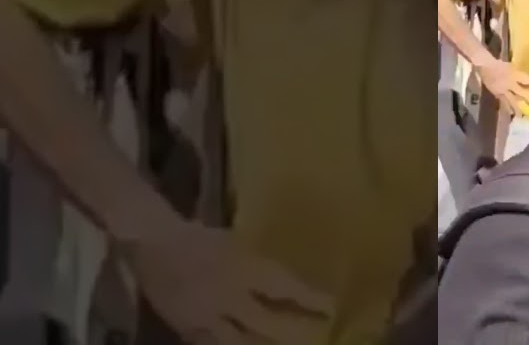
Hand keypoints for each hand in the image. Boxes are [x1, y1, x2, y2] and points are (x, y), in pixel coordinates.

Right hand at [119, 218, 331, 343]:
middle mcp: (229, 296)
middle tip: (318, 333)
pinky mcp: (188, 329)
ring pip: (242, 341)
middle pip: (268, 322)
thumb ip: (260, 267)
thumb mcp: (238, 244)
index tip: (331, 308)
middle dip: (295, 329)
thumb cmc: (201, 237)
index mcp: (244, 268)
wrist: (154, 245)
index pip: (286, 288)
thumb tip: (288, 283)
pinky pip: (213, 344)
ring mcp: (207, 316)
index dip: (311, 300)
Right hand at [476, 59, 528, 115]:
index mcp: (515, 74)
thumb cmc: (500, 64)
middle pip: (523, 93)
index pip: (528, 81)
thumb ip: (520, 75)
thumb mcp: (512, 67)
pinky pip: (504, 102)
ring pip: (513, 100)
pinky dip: (508, 108)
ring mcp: (503, 90)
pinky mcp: (497, 94)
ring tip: (525, 116)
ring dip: (519, 108)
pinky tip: (512, 114)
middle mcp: (511, 84)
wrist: (486, 66)